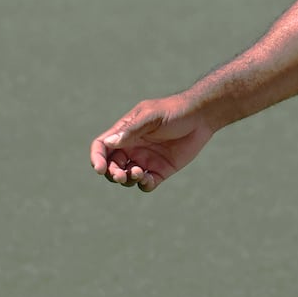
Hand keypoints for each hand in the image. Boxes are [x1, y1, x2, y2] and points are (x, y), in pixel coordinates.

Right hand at [90, 92, 214, 190]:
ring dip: (127, 180)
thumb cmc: (174, 111)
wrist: (201, 117)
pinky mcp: (160, 170)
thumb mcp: (151, 117)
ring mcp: (145, 160)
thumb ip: (132, 130)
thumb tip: (110, 143)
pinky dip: (143, 185)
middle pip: (112, 166)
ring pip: (126, 177)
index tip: (100, 168)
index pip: (102, 146)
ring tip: (137, 173)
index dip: (96, 158)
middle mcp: (132, 148)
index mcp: (125, 132)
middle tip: (121, 175)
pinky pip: (146, 183)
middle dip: (112, 173)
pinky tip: (148, 179)